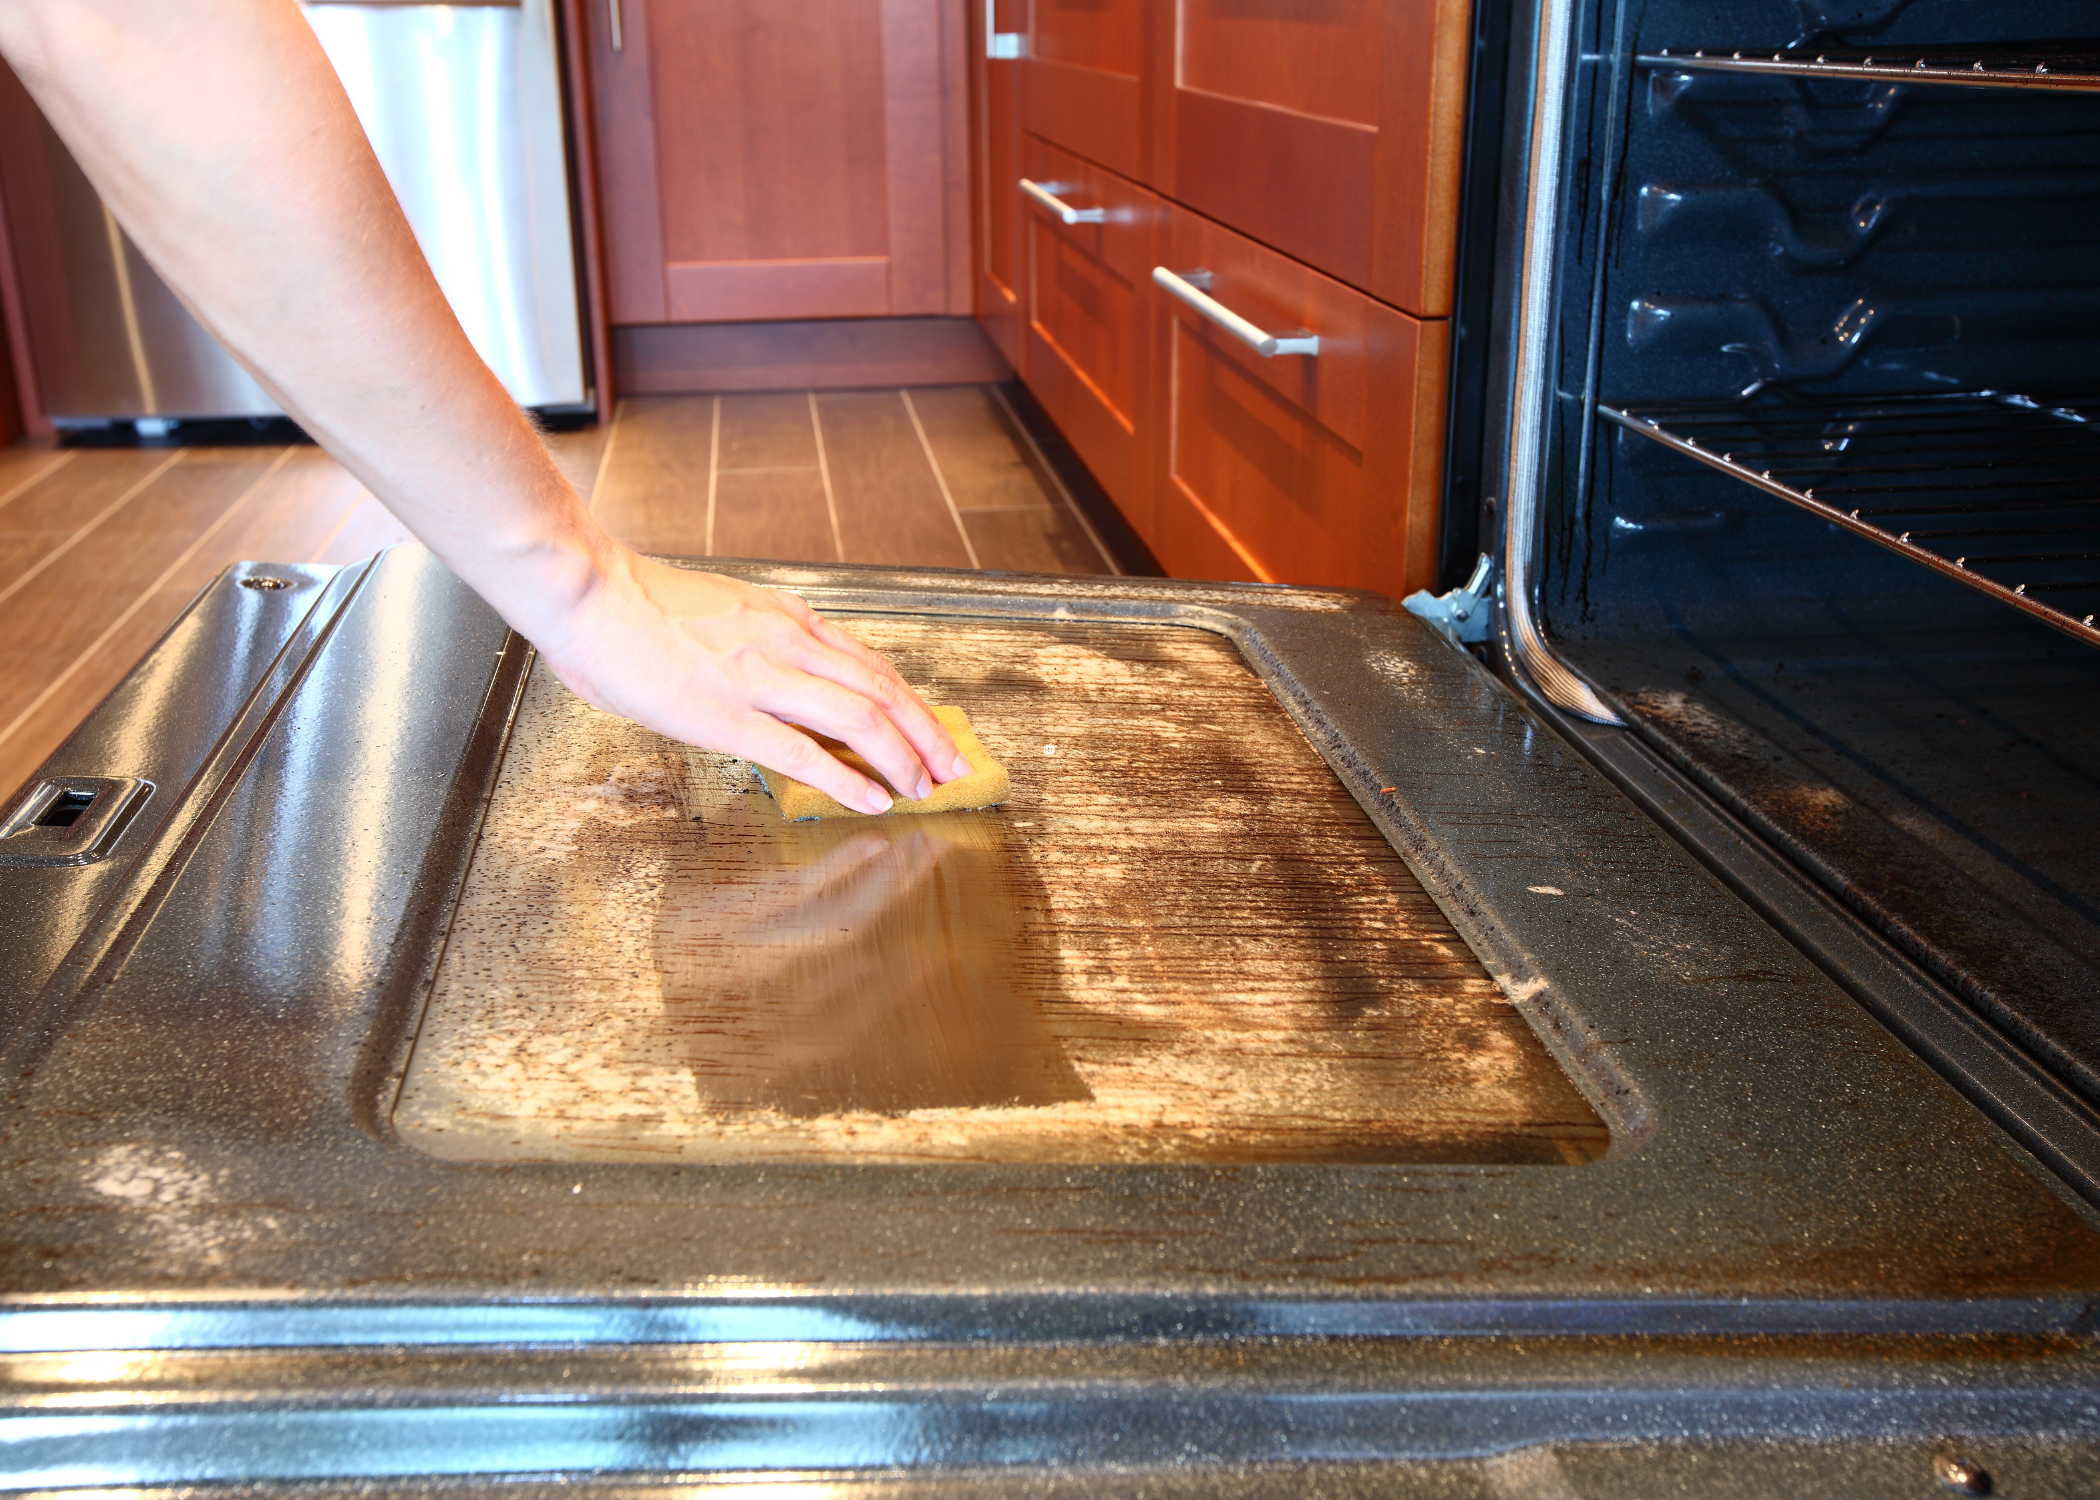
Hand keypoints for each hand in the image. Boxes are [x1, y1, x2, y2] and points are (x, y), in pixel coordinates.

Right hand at [532, 549, 968, 814]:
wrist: (587, 592)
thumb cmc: (636, 606)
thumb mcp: (722, 613)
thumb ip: (758, 643)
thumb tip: (776, 682)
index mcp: (786, 619)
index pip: (871, 664)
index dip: (911, 704)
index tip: (934, 730)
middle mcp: (786, 642)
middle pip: (882, 690)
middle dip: (927, 734)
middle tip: (953, 767)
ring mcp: (760, 678)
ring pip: (859, 717)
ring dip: (901, 757)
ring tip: (924, 788)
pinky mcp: (728, 715)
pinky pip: (802, 751)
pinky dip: (846, 778)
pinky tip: (870, 798)